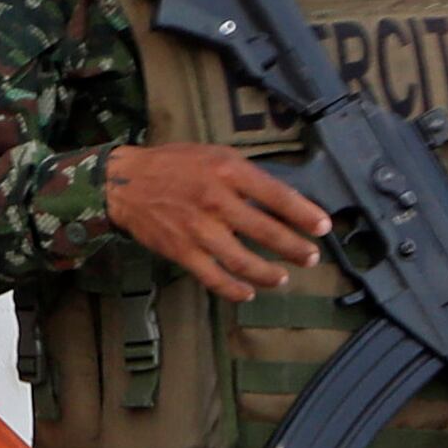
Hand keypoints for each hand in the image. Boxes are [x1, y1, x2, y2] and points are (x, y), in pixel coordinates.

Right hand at [101, 142, 329, 298]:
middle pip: (266, 231)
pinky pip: (214, 277)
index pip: (277, 196)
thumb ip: (245, 176)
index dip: (304, 214)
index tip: (323, 227)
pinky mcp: (182, 251)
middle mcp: (216, 200)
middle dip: (294, 248)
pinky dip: (234, 289)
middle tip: (311, 257)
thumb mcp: (214, 155)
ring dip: (268, 273)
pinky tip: (248, 292)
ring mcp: (198, 229)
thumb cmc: (174, 165)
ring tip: (283, 278)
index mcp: (228, 171)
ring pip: (243, 261)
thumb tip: (280, 199)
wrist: (125, 182)